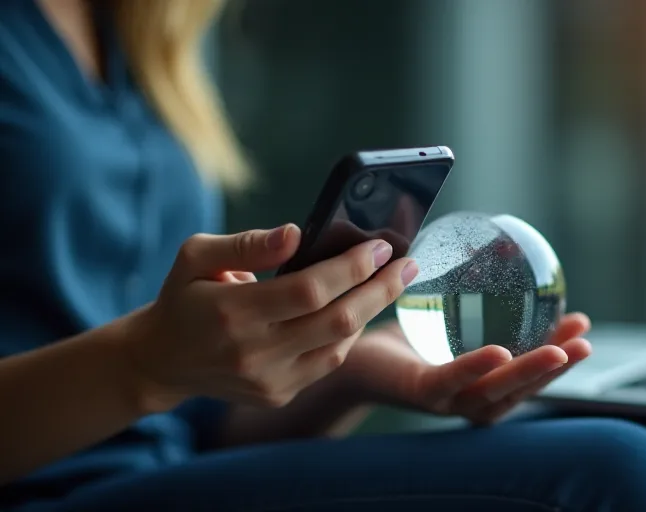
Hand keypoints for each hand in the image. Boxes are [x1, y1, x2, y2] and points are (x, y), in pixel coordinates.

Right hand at [121, 224, 418, 411]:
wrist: (162, 361)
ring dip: (371, 310)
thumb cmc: (184, 297)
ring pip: (339, 345)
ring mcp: (269, 380)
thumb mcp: (196, 257)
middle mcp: (253, 352)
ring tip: (390, 280)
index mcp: (231, 312)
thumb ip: (247, 244)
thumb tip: (296, 233)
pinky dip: (348, 334)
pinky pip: (328, 362)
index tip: (380, 247)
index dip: (351, 268)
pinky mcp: (278, 395)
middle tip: (407, 263)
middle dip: (380, 288)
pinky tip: (359, 308)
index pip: (309, 290)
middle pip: (337, 320)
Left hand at [355, 314, 591, 424]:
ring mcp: (444, 401)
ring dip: (530, 373)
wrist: (344, 351)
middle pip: (520, 390)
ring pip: (494, 392)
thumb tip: (503, 248)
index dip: (557, 355)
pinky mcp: (418, 392)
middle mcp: (465, 400)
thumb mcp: (444, 312)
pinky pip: (452, 380)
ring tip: (560, 350)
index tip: (582, 325)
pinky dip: (478, 368)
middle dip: (556, 369)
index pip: (525, 373)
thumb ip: (475, 294)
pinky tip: (501, 352)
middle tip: (586, 343)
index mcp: (476, 385)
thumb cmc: (397, 333)